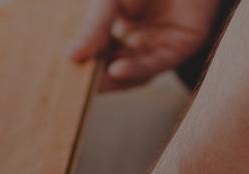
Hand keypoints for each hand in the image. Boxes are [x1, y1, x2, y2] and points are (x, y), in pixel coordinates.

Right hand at [70, 0, 220, 90]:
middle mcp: (140, 41)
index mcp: (120, 29)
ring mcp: (161, 45)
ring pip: (136, 72)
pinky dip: (136, 70)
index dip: (84, 66)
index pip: (99, 55)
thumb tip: (71, 57)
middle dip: (98, 79)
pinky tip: (116, 70)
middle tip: (77, 88)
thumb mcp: (109, 1)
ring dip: (115, 80)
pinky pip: (156, 63)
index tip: (66, 76)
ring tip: (95, 83)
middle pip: (116, 68)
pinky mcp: (182, 46)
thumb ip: (95, 28)